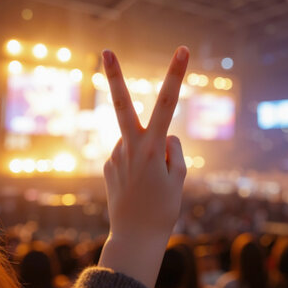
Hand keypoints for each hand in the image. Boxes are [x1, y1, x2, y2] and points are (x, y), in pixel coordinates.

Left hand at [97, 46, 188, 286]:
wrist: (135, 238)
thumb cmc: (163, 209)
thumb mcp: (179, 178)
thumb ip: (174, 150)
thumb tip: (163, 134)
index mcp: (152, 148)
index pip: (168, 104)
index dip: (176, 75)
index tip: (183, 50)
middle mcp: (130, 147)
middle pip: (122, 104)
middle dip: (114, 76)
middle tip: (105, 49)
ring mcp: (116, 156)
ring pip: (140, 142)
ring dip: (149, 155)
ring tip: (150, 186)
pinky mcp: (108, 166)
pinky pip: (131, 157)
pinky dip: (139, 166)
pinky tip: (138, 187)